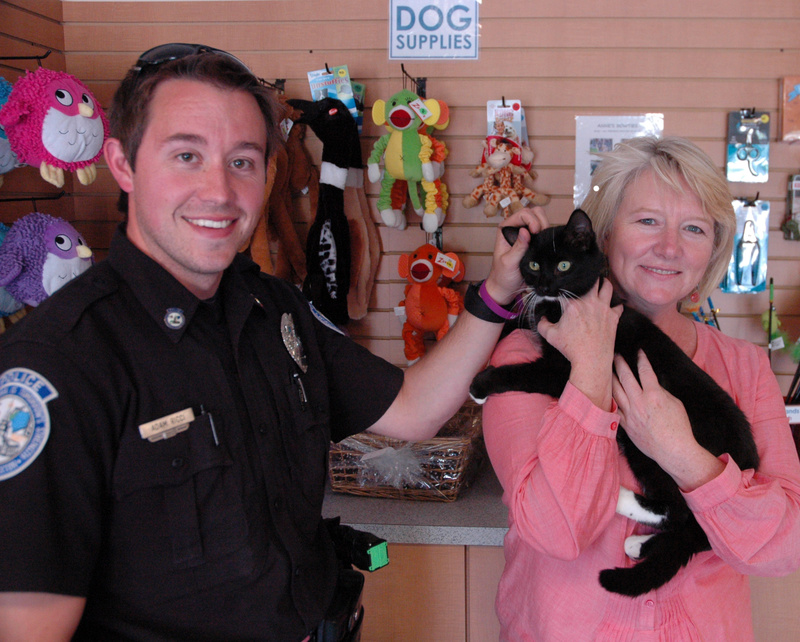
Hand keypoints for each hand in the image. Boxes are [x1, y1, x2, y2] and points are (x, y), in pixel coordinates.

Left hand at [483, 206, 548, 304]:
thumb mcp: (509, 262)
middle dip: (541, 221)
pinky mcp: (534, 240)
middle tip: (542, 236)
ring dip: (545, 227)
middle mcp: (516, 228)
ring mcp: (525, 233)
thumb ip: (518, 247)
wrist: (506, 287)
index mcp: (506, 229)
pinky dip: (548, 234)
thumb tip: (524, 231)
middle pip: (533, 212)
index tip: (536, 232)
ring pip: (540, 219)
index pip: (522, 214)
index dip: (532, 220)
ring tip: (544, 242)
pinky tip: (547, 244)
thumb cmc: (503, 275)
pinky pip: (544, 230)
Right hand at [538, 279, 620, 408]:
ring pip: (608, 286)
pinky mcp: (613, 317)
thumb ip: (542, 323)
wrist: (591, 360)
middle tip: (585, 282)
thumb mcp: (550, 336)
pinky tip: (610, 307)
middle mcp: (590, 302)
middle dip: (588, 279)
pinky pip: (618, 306)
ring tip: (600, 285)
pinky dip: (615, 305)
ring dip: (604, 284)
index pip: (567, 287)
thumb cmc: (571, 348)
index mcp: (573, 304)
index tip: (561, 290)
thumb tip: (541, 317)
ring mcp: (604, 308)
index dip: (563, 286)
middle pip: (592, 280)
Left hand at [612, 351, 723, 489]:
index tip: (639, 351)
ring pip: (615, 391)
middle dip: (620, 363)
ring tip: (607, 370)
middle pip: (625, 377)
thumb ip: (661, 392)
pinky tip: (606, 393)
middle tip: (616, 355)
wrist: (673, 450)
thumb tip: (652, 385)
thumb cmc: (679, 428)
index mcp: (654, 395)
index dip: (642, 359)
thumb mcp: (675, 404)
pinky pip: (614, 408)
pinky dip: (610, 399)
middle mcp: (639, 402)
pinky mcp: (625, 424)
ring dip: (611, 379)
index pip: (645, 371)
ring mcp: (630, 414)